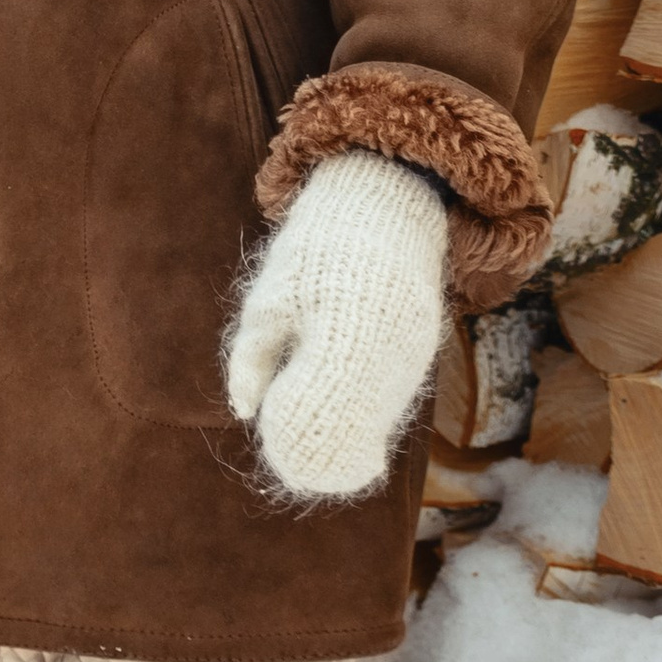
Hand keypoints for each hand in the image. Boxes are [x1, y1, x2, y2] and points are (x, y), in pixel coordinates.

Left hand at [223, 150, 448, 502]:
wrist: (381, 215)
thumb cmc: (312, 255)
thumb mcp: (269, 298)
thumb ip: (253, 356)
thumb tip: (242, 409)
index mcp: (334, 335)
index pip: (312, 408)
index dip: (288, 432)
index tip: (270, 429)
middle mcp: (380, 353)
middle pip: (347, 429)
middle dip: (314, 446)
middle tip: (285, 443)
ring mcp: (407, 360)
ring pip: (373, 423)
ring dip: (341, 435)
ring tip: (311, 425)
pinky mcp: (420, 359)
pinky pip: (387, 405)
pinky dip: (362, 417)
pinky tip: (341, 410)